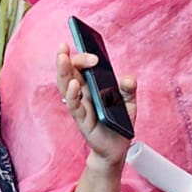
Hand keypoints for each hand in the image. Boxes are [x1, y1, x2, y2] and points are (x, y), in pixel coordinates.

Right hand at [56, 43, 136, 166]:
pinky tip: (74, 85)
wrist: (118, 148)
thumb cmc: (120, 122)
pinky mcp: (83, 120)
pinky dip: (72, 95)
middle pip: (70, 73)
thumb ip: (128, 89)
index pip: (82, 66)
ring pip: (66, 86)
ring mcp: (81, 106)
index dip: (82, 56)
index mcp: (92, 85)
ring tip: (62, 58)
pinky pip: (74, 106)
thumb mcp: (129, 102)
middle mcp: (83, 93)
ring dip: (63, 72)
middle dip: (66, 59)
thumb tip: (128, 79)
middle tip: (64, 46)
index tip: (84, 43)